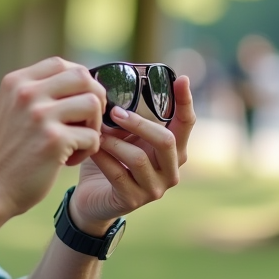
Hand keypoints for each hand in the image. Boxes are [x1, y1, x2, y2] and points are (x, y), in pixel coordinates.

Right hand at [0, 58, 106, 217]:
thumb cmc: (7, 152)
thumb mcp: (11, 110)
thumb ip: (36, 92)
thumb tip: (80, 78)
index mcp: (16, 82)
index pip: (61, 63)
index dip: (78, 80)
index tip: (78, 100)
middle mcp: (26, 93)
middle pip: (82, 77)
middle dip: (94, 98)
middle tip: (87, 121)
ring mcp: (40, 115)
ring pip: (93, 104)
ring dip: (93, 125)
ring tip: (77, 142)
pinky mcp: (54, 140)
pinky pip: (92, 136)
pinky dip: (87, 150)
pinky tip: (68, 160)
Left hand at [70, 76, 194, 234]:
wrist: (92, 198)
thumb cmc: (111, 160)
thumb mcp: (123, 136)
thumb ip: (128, 119)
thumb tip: (115, 89)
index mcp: (174, 150)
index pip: (187, 124)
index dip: (185, 101)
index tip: (182, 79)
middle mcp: (171, 170)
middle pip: (166, 141)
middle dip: (139, 123)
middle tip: (114, 111)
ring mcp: (154, 189)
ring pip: (139, 158)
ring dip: (114, 142)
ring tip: (97, 132)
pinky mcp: (133, 200)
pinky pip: (118, 174)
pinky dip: (103, 158)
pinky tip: (92, 149)